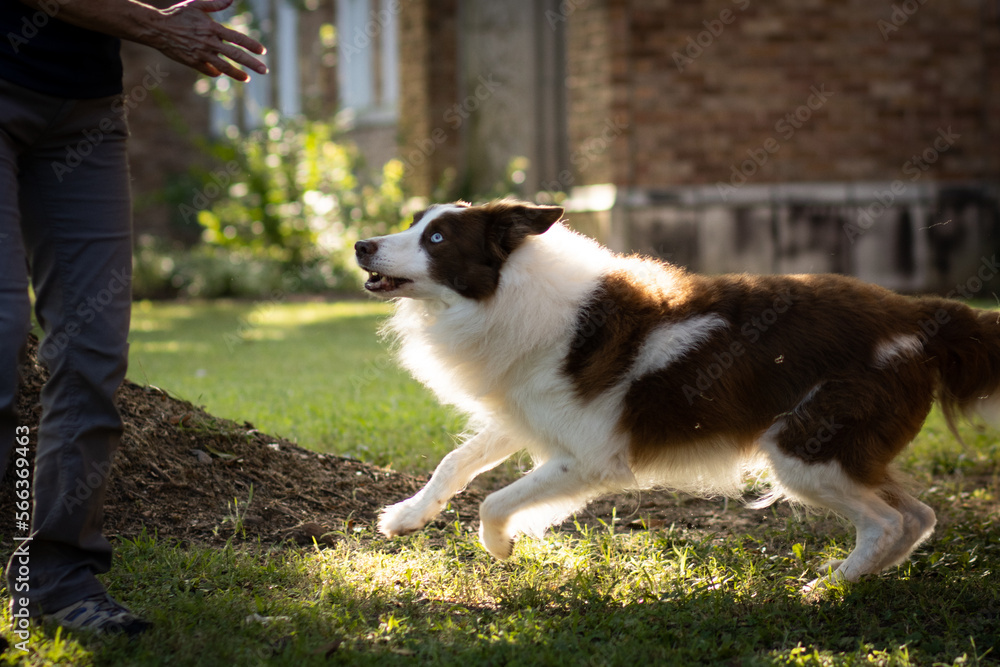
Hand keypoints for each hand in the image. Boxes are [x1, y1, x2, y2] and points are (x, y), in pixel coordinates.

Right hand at [152, 0, 266, 80]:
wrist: (157, 29)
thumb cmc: (178, 15)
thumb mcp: (196, 5)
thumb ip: (215, 4)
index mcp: (212, 28)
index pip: (237, 38)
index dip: (251, 45)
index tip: (263, 51)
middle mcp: (209, 42)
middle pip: (235, 55)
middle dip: (251, 64)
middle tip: (264, 70)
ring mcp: (201, 54)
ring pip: (224, 67)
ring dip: (237, 74)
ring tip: (247, 79)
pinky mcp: (193, 62)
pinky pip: (209, 70)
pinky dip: (217, 72)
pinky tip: (222, 72)